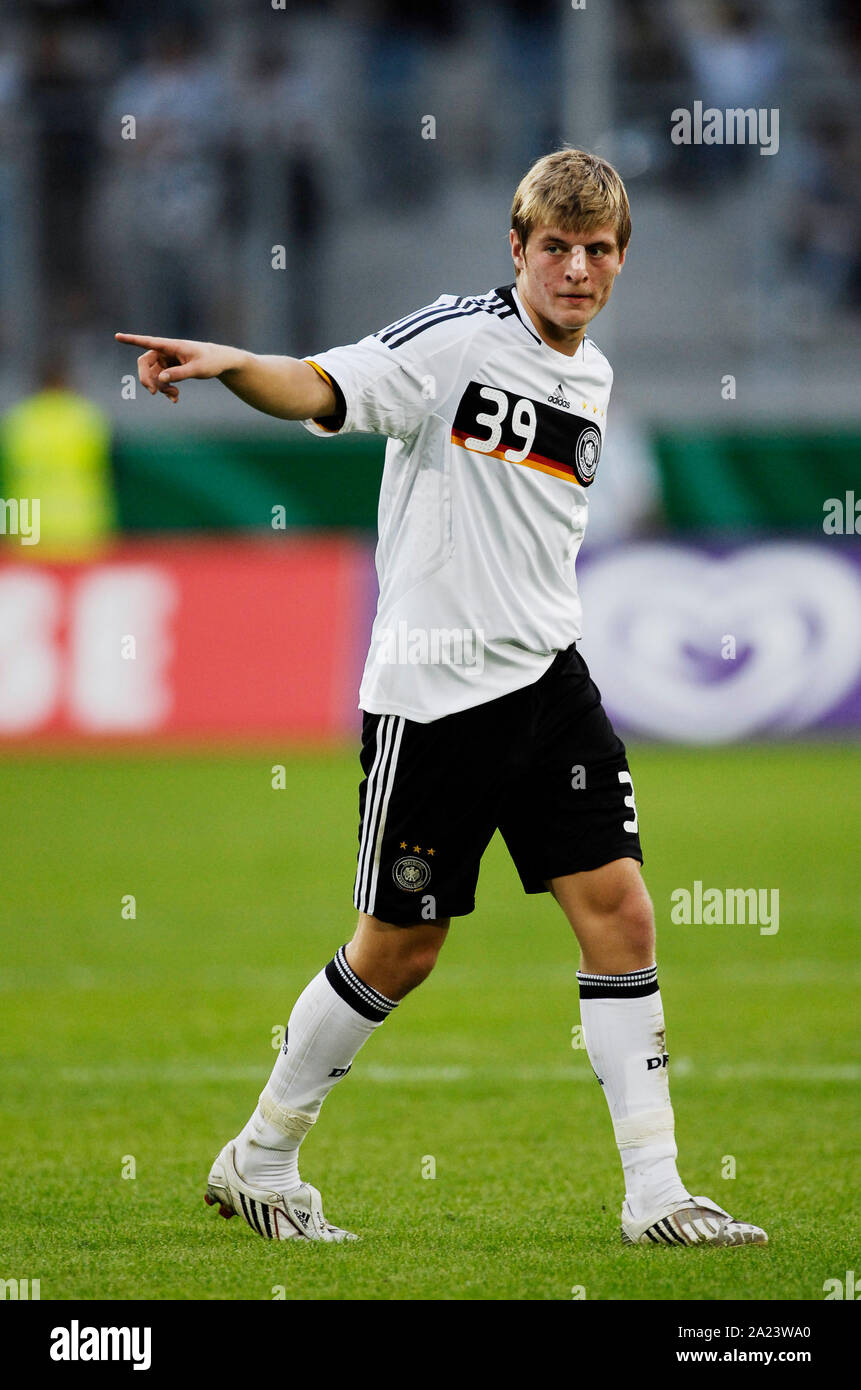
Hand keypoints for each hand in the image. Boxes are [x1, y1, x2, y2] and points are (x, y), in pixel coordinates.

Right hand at [114, 333, 242, 402]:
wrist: (219, 362)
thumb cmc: (210, 361)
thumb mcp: (197, 369)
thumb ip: (179, 374)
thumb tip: (161, 379)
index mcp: (171, 346)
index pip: (148, 342)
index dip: (132, 340)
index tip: (117, 336)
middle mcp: (165, 352)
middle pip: (145, 363)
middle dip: (147, 379)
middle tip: (154, 393)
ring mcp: (166, 361)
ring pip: (153, 375)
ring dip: (161, 388)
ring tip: (175, 396)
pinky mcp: (169, 369)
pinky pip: (161, 381)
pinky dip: (166, 390)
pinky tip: (175, 399)